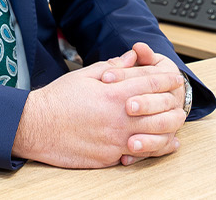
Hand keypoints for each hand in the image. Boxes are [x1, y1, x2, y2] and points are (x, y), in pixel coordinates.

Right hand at [11, 56, 186, 167]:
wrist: (36, 126)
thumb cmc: (58, 99)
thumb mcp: (85, 75)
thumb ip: (113, 67)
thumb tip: (131, 58)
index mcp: (115, 93)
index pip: (153, 83)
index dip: (168, 79)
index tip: (176, 79)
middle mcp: (119, 117)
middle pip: (162, 112)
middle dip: (175, 107)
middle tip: (179, 104)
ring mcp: (116, 140)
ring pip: (155, 137)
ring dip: (168, 131)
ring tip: (174, 127)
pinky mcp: (109, 157)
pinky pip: (138, 155)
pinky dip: (151, 149)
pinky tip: (157, 145)